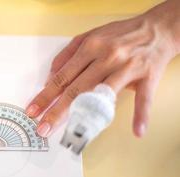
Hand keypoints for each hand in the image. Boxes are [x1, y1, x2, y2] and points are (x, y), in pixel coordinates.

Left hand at [26, 0, 179, 137]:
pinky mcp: (147, 76)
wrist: (156, 29)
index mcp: (90, 48)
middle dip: (56, 111)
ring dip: (87, 116)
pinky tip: (137, 130)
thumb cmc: (119, 35)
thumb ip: (67, 54)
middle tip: (43, 128)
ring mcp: (127, 68)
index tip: (33, 110)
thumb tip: (50, 75)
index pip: (62, 77)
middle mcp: (106, 57)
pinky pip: (144, 98)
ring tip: (72, 134)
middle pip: (76, 89)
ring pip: (103, 94)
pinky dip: (141, 114)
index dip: (45, 95)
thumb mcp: (89, 36)